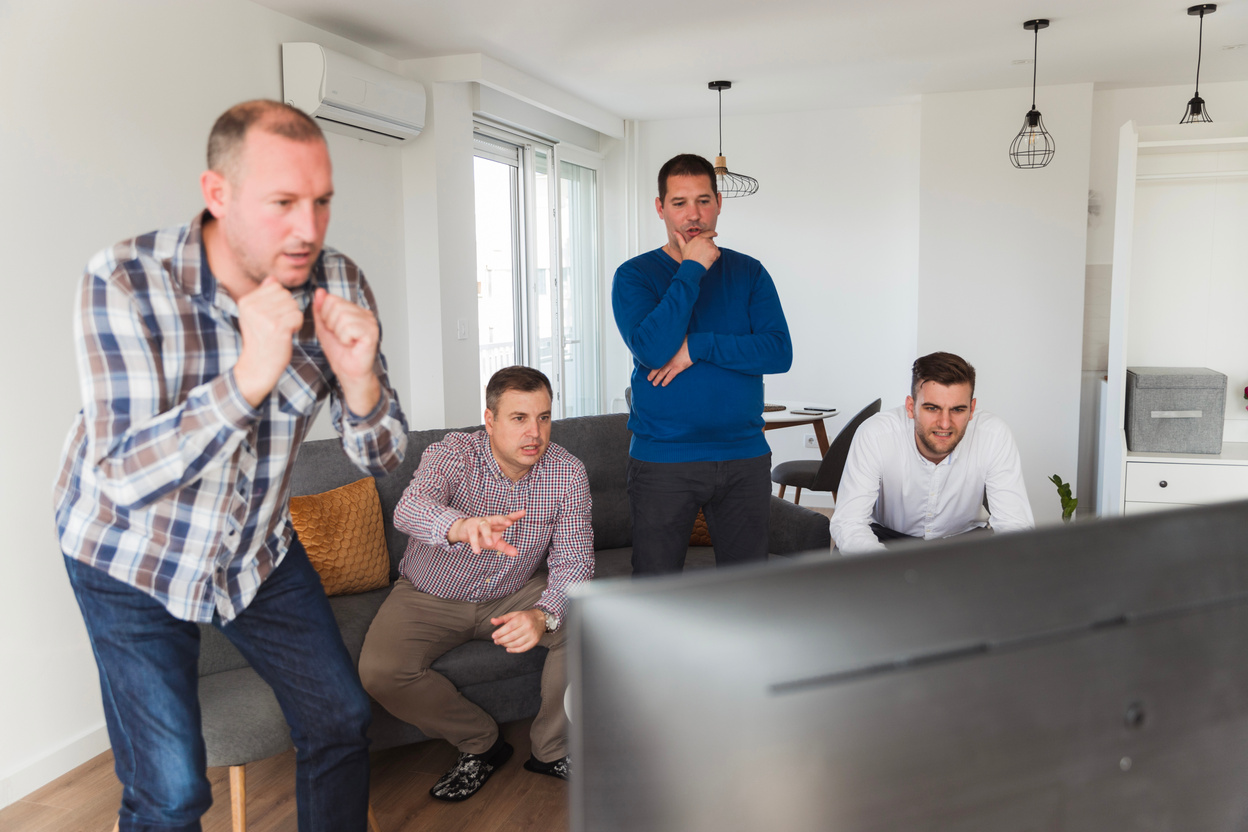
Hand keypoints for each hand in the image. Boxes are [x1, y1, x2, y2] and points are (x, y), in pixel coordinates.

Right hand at [234, 276, 303, 405]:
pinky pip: (298, 316)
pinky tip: (287, 334)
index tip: (272, 316)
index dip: (280, 301)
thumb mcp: (255, 315)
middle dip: (288, 309)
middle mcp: (252, 307)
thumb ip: (263, 296)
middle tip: (278, 325)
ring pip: (294, 305)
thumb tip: (272, 279)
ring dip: (293, 318)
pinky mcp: (277, 327)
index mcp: (246, 301)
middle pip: (286, 295)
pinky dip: (297, 326)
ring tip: (281, 330)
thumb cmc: (260, 340)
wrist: (257, 365)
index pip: (275, 286)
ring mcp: (264, 317)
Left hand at [313, 288, 380, 415]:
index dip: (326, 316)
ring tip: (346, 341)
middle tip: (340, 337)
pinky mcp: (372, 333)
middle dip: (331, 324)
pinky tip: (352, 344)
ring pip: (342, 316)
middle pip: (336, 306)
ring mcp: (370, 322)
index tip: (333, 330)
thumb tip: (319, 292)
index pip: (332, 299)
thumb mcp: (324, 327)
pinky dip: (345, 339)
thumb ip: (320, 309)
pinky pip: (349, 327)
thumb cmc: (340, 353)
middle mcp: (365, 313)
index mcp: (355, 310)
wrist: (349, 372)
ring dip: (338, 333)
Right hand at [447, 510, 525, 556]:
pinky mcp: (470, 527)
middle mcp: (490, 520)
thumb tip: (516, 553)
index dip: (515, 515)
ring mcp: (479, 522)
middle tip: (509, 523)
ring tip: (489, 544)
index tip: (524, 512)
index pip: (508, 518)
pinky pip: (472, 534)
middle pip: (497, 518)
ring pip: (484, 526)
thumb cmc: (483, 536)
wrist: (464, 532)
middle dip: (503, 519)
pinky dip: (475, 542)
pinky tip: (477, 551)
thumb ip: (505, 547)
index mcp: (497, 523)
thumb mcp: (495, 543)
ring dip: (487, 535)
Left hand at [490, 608, 545, 652]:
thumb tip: (492, 621)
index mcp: (522, 618)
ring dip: (506, 645)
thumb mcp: (514, 615)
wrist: (541, 619)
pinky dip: (514, 650)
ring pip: (516, 644)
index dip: (500, 633)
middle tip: (496, 641)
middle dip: (502, 640)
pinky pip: (522, 649)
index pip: (509, 627)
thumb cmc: (525, 617)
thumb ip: (503, 618)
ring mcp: (532, 635)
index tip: (494, 636)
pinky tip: (508, 648)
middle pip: (512, 636)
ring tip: (501, 643)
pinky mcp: (534, 642)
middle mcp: (528, 627)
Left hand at [647, 337, 693, 386]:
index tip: (648, 367)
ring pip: (662, 373)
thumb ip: (670, 343)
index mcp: (665, 352)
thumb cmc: (686, 340)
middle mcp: (667, 358)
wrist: (693, 345)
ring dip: (657, 379)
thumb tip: (668, 341)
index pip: (656, 359)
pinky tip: (663, 384)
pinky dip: (666, 380)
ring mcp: (672, 364)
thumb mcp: (675, 339)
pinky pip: (670, 376)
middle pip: (657, 367)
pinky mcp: (678, 368)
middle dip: (652, 374)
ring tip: (654, 384)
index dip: (652, 364)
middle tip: (648, 379)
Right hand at [675, 228, 719, 269]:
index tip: (715, 234)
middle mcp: (705, 240)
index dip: (713, 233)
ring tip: (705, 258)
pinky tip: (709, 260)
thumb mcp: (683, 247)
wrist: (691, 267)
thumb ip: (680, 238)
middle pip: (712, 242)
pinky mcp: (714, 252)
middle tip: (704, 255)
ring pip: (715, 248)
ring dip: (712, 253)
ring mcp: (710, 246)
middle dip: (710, 248)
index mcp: (698, 238)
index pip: (708, 233)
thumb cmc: (687, 258)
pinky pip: (718, 253)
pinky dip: (715, 257)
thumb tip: (675, 232)